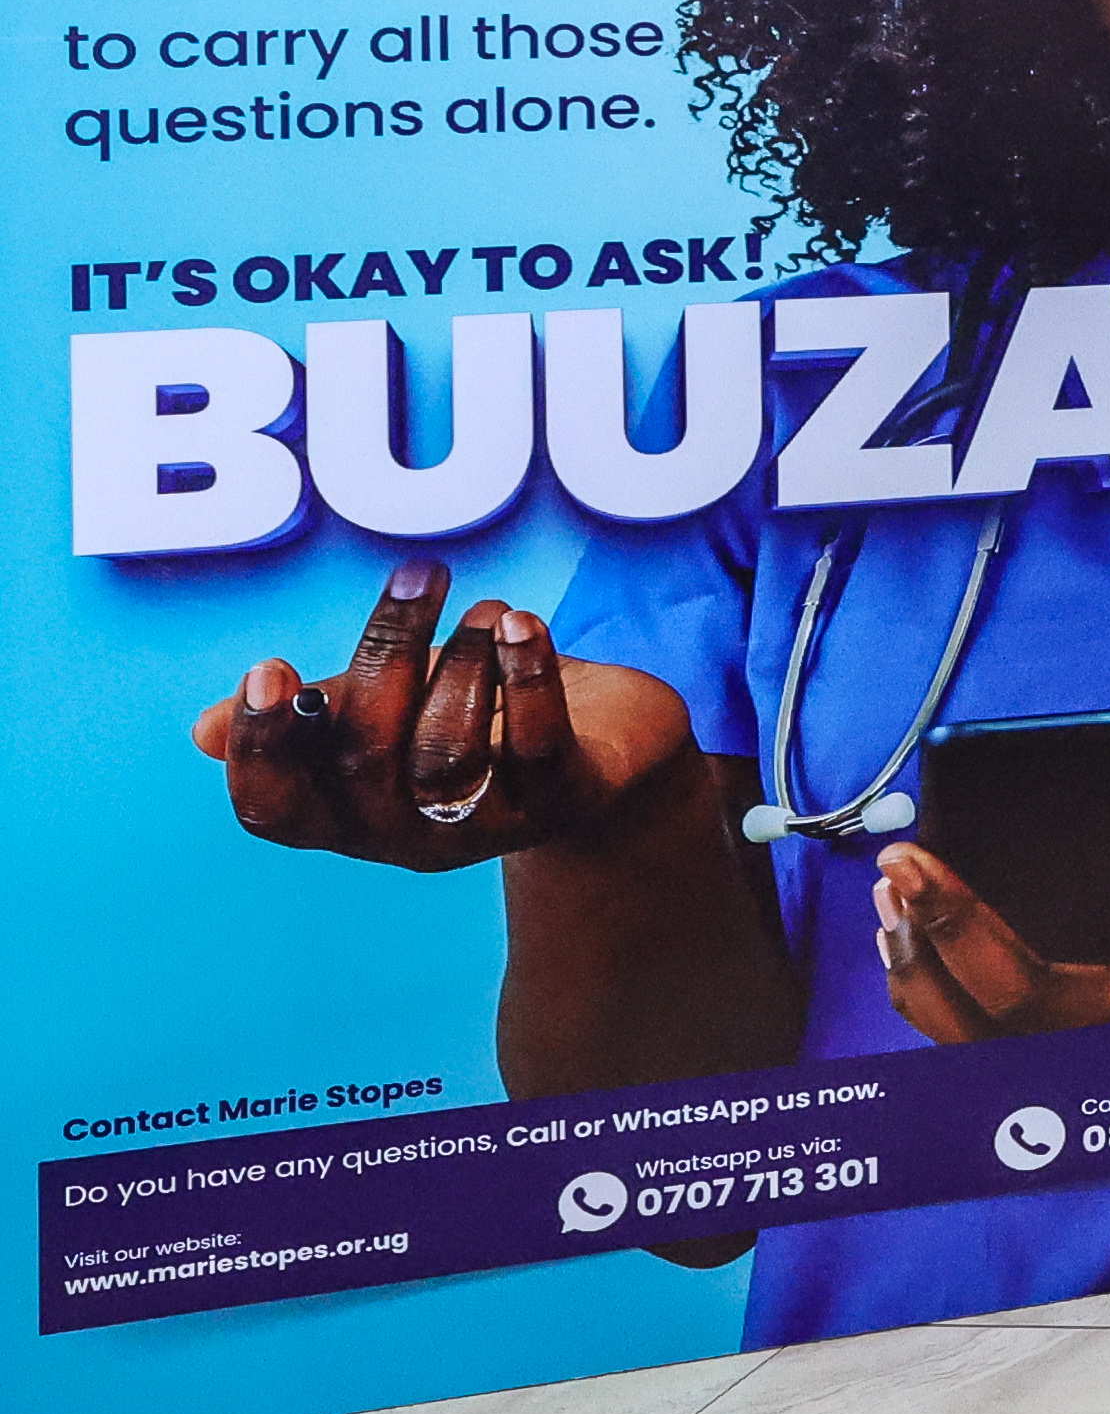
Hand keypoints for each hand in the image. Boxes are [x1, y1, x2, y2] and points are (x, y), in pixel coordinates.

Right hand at [196, 561, 711, 873]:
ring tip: (486, 610)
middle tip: (419, 575)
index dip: (261, 746)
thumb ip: (314, 709)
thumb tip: (198, 731)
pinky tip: (521, 624)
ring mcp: (487, 828)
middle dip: (385, 654)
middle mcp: (404, 838)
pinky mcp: (566, 802)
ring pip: (447, 753)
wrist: (607, 741)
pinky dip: (526, 676)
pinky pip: (537, 746)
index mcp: (343, 815)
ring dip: (461, 662)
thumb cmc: (477, 713)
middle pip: (363, 758)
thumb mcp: (388, 709)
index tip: (270, 666)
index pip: (274, 808)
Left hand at [880, 777, 1109, 1043]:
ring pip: (967, 1020)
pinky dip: (914, 989)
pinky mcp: (1031, 1078)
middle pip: (1025, 987)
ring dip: (920, 952)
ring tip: (891, 886)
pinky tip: (891, 935)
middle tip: (913, 864)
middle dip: (962, 924)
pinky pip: (952, 1039)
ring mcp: (1066, 1068)